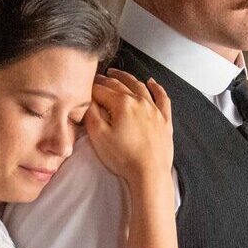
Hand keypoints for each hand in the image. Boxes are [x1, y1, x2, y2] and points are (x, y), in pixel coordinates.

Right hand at [83, 68, 172, 184]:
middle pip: (119, 85)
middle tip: (96, 78)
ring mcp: (154, 109)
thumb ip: (91, 114)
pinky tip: (152, 82)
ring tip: (116, 73)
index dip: (89, 88)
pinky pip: (162, 98)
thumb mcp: (98, 136)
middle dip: (105, 80)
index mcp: (122, 103)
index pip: (101, 90)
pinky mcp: (164, 120)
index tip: (82, 87)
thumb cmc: (123, 157)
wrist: (149, 173)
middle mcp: (140, 101)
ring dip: (126, 77)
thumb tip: (88, 100)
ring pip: (139, 86)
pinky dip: (157, 88)